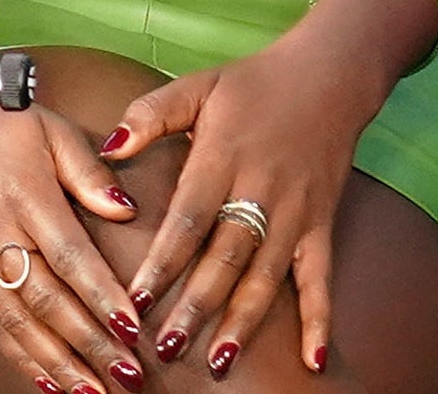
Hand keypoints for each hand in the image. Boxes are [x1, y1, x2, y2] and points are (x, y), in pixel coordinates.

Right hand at [0, 0, 140, 392]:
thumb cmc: (13, 130)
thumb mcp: (56, 133)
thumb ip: (89, 171)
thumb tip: (123, 205)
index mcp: (26, 196)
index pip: (68, 252)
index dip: (99, 292)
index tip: (130, 324)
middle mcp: (1, 233)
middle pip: (46, 298)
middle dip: (88, 341)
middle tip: (127, 372)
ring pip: (20, 321)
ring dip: (59, 361)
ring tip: (95, 390)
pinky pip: (0, 325)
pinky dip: (25, 359)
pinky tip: (53, 383)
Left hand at [109, 0, 436, 372]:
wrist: (328, 76)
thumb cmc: (251, 84)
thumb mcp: (196, 85)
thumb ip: (150, 115)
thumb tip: (108, 147)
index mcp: (222, 156)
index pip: (188, 219)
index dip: (163, 261)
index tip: (136, 298)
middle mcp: (260, 190)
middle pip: (225, 257)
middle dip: (195, 305)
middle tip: (166, 345)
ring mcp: (296, 211)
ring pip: (266, 276)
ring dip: (242, 321)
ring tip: (217, 361)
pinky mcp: (323, 224)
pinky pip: (321, 278)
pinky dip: (320, 319)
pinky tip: (313, 360)